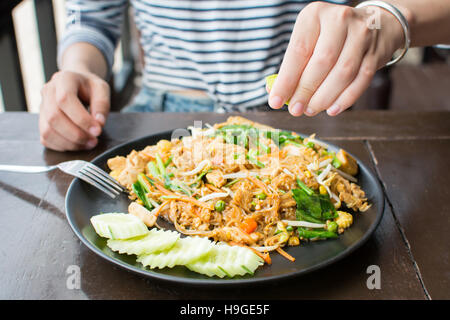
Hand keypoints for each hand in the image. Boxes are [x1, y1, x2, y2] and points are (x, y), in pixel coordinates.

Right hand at [39, 70, 109, 150]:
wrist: (77, 83)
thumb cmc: (90, 87)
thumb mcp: (102, 89)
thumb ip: (102, 104)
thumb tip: (99, 123)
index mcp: (63, 79)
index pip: (65, 99)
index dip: (81, 119)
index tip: (97, 130)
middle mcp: (48, 91)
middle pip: (54, 117)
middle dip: (76, 134)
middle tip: (94, 140)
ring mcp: (42, 107)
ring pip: (47, 131)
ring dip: (70, 143)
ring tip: (88, 143)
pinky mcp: (41, 121)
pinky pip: (46, 139)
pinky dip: (63, 146)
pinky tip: (77, 144)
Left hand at [268, 2, 403, 115]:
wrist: (373, 23)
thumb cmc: (330, 36)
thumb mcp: (309, 39)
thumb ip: (293, 64)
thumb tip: (275, 92)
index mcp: (315, 15)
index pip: (298, 51)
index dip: (286, 80)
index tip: (275, 101)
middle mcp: (340, 20)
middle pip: (321, 63)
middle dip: (305, 91)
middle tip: (295, 109)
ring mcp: (362, 35)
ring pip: (342, 73)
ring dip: (323, 98)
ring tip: (310, 110)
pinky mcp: (376, 53)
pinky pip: (360, 81)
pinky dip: (345, 99)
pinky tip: (331, 109)